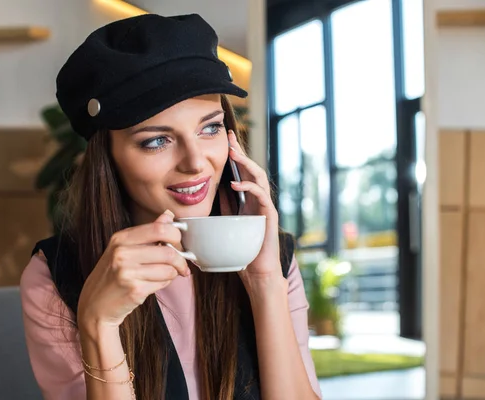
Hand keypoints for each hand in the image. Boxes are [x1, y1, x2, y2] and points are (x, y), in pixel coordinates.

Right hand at [76, 210, 189, 333]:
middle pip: (168, 251)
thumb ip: (148, 232)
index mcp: (120, 238)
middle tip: (180, 265)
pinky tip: (153, 284)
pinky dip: (164, 283)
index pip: (159, 229)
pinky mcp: (135, 290)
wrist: (95, 305)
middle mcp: (122, 253)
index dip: (176, 235)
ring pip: (169, 269)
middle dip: (180, 260)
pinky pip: (163, 283)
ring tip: (164, 275)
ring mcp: (127, 272)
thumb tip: (168, 215)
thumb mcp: (124, 248)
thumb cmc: (112, 275)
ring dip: (173, 274)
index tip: (179, 243)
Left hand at [226, 131, 281, 282]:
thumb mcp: (228, 223)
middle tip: (230, 138)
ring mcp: (265, 206)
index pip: (243, 172)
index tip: (227, 137)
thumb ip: (226, 205)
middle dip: (241, 153)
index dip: (237, 154)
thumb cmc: (243, 250)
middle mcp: (259, 200)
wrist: (257, 272)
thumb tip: (216, 188)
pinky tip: (235, 184)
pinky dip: (249, 188)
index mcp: (249, 199)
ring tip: (233, 155)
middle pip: (252, 169)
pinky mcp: (269, 216)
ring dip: (246, 165)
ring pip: (259, 178)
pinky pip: (261, 197)